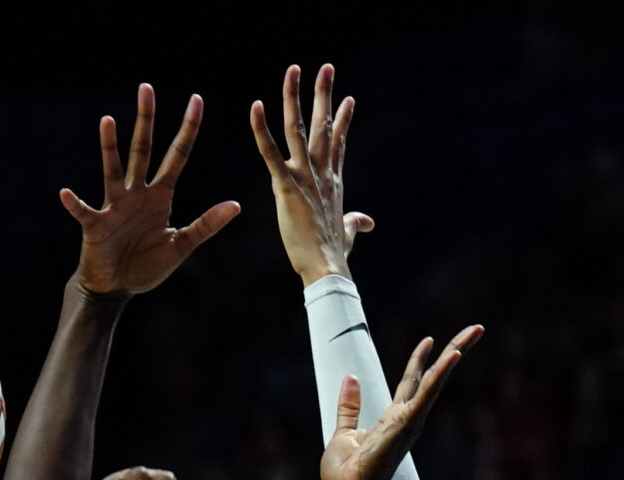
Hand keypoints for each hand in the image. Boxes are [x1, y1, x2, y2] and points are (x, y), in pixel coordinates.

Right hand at [63, 85, 240, 298]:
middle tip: (147, 88)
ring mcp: (114, 206)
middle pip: (142, 150)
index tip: (196, 100)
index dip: (187, 130)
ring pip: (113, 170)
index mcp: (160, 197)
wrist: (117, 288)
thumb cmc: (146, 266)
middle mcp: (137, 193)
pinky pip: (84, 211)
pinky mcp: (95, 225)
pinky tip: (66, 193)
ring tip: (108, 121)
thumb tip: (236, 206)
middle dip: (146, 120)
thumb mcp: (181, 246)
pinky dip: (75, 203)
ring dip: (110, 147)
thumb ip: (206, 226)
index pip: (177, 156)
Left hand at [249, 63, 371, 284]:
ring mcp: (305, 175)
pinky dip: (261, 129)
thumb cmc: (335, 254)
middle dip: (324, 94)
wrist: (328, 267)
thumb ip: (355, 221)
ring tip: (293, 70)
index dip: (342, 119)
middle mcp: (321, 171)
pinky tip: (256, 106)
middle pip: (323, 124)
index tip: (347, 98)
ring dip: (294, 96)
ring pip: (298, 128)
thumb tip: (368, 222)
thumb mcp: (347, 231)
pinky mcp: (286, 186)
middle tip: (326, 67)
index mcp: (333, 180)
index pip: (338, 142)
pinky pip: (270, 152)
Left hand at [320, 327, 480, 479]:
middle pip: (434, 376)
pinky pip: (428, 391)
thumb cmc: (346, 473)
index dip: (419, 361)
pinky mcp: (409, 421)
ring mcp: (411, 419)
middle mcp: (408, 417)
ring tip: (476, 330)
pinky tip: (455, 354)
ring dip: (456, 351)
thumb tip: (351, 378)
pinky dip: (442, 372)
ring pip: (438, 378)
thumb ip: (349, 407)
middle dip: (454, 350)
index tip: (428, 340)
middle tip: (476, 329)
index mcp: (393, 419)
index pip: (410, 383)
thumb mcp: (344, 433)